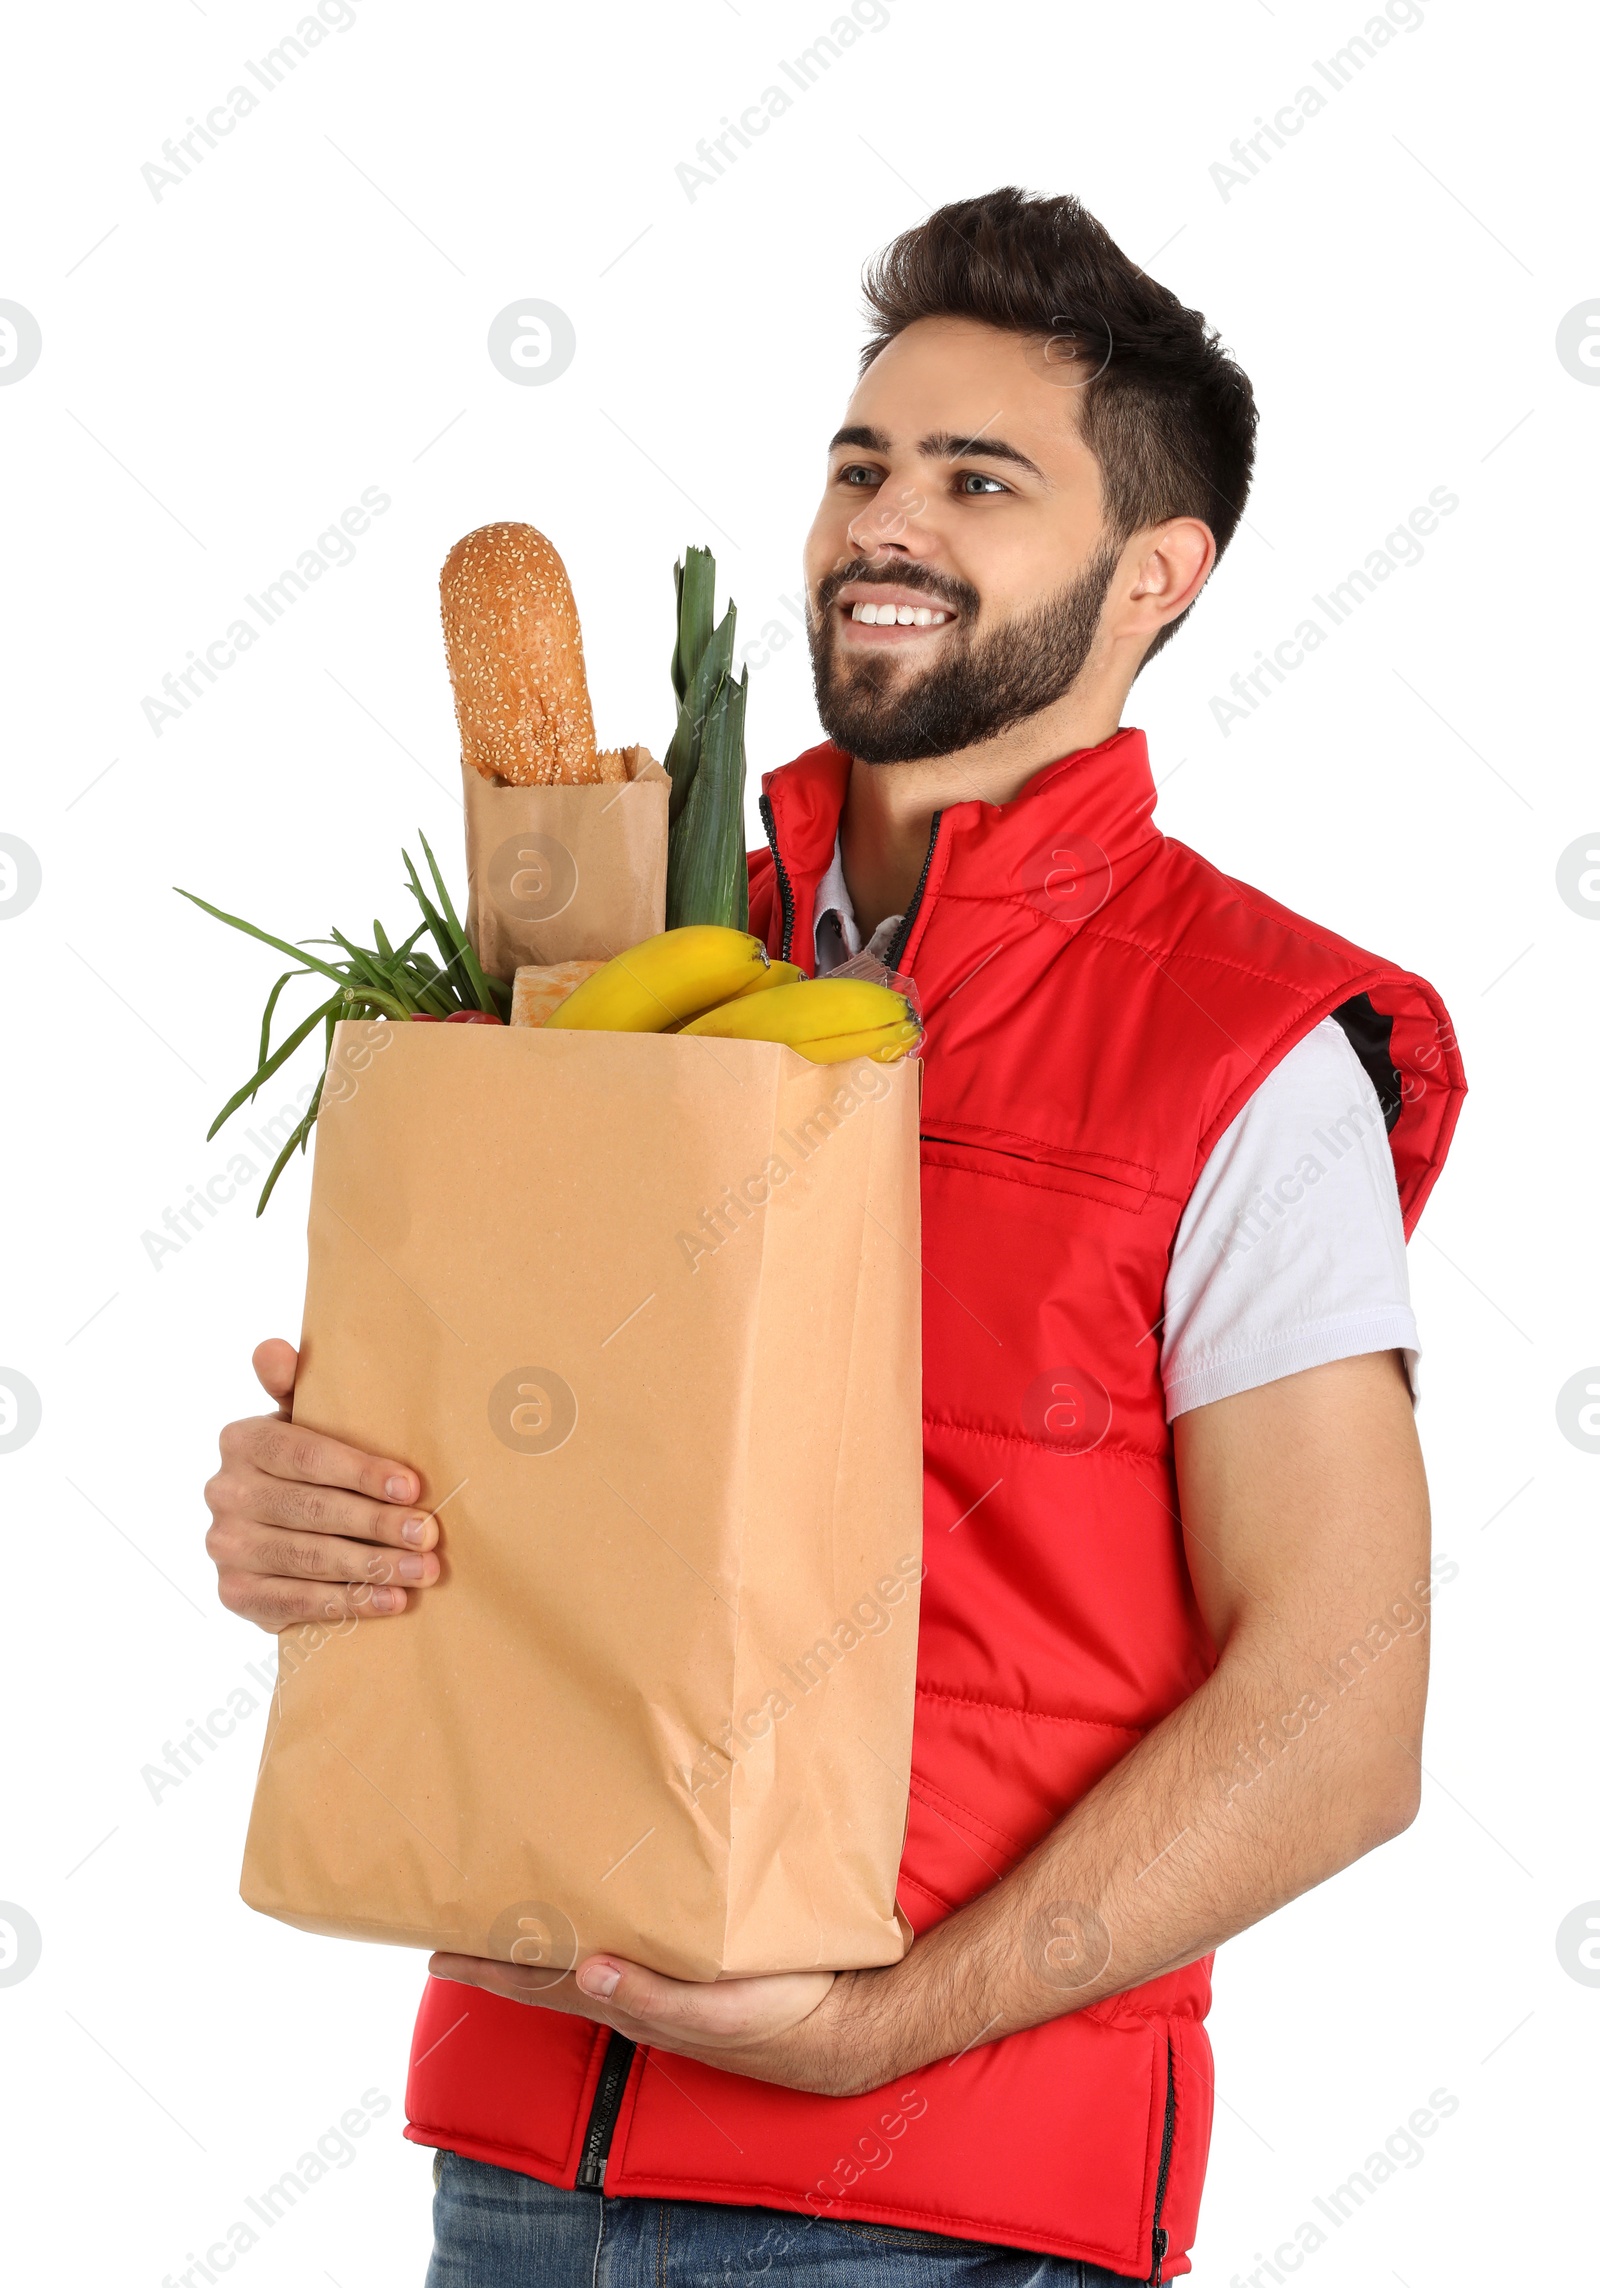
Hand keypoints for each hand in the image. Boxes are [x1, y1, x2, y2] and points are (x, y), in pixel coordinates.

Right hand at [203, 1339, 440, 1632]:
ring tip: (423, 1570)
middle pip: (313, 1510)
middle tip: (429, 1534)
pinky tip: (392, 1601)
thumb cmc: (303, 1466)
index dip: (361, 1472)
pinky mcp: (234, 1593)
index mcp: (241, 1441)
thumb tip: (276, 1350)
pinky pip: (298, 1602)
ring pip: (310, 1559)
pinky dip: (350, 1603)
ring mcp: (225, 1546)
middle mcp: (224, 1492)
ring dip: (373, 1567)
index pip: (306, 1455)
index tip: (412, 1487)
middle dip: (378, 1524)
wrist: (269, 1535)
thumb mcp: (300, 1420)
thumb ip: (292, 1385)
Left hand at [426, 1948, 885, 2096]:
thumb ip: (653, 1996)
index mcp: (630, 2002)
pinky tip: (602, 1913)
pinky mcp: (692, 1969)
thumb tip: (588, 1970)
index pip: (541, 1982)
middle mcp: (635, 1995)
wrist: (843, 2028)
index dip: (489, 1968)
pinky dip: (597, 1931)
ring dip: (542, 1939)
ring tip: (509, 1912)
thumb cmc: (780, 2017)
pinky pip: (626, 1946)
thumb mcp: (715, 2009)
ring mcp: (661, 1984)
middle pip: (549, 1971)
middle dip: (501, 1952)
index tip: (438, 1952)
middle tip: (454, 1923)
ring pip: (583, 1957)